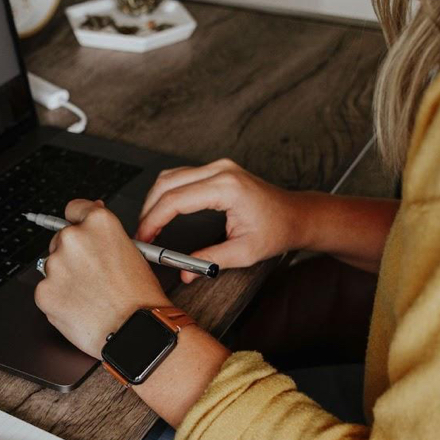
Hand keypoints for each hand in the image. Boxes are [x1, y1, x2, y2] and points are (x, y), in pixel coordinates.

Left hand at [34, 200, 169, 358]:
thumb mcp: (134, 252)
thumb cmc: (140, 297)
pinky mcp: (43, 291)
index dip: (78, 221)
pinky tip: (80, 307)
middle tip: (92, 276)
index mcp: (99, 223)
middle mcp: (73, 238)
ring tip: (90, 295)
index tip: (79, 230)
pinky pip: (47, 291)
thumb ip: (106, 233)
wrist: (134, 331)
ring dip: (65, 277)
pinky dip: (59, 299)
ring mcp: (55, 265)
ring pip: (53, 267)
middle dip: (72, 255)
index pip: (74, 209)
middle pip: (61, 239)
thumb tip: (92, 215)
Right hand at [136, 158, 303, 282]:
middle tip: (142, 235)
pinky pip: (182, 176)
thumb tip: (184, 272)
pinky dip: (167, 193)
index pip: (176, 200)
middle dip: (148, 210)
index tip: (144, 238)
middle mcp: (220, 170)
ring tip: (149, 226)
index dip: (153, 220)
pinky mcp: (217, 170)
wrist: (296, 215)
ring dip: (155, 200)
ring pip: (171, 176)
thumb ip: (210, 261)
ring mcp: (219, 166)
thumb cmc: (277, 230)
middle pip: (167, 183)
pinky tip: (162, 211)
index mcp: (227, 187)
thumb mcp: (244, 252)